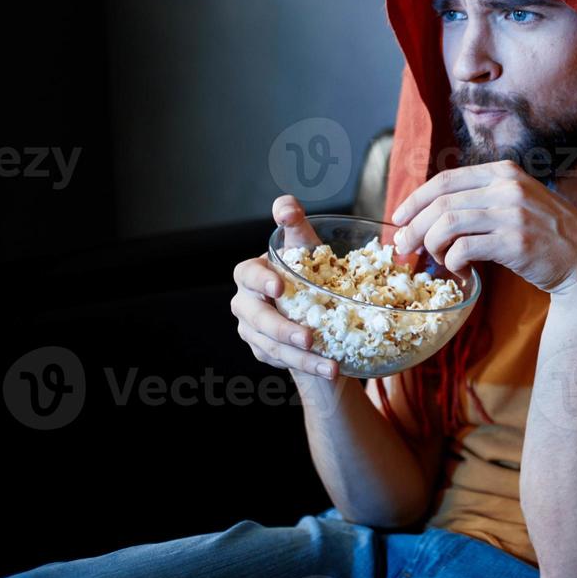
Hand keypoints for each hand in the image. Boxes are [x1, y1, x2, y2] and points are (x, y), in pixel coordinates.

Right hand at [230, 194, 339, 380]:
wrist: (314, 309)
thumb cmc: (307, 271)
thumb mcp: (305, 247)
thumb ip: (294, 225)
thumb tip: (285, 208)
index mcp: (251, 274)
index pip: (247, 275)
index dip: (260, 281)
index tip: (279, 287)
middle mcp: (246, 303)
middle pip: (257, 319)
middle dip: (283, 329)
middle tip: (309, 338)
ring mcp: (252, 331)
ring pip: (272, 347)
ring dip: (301, 358)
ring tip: (330, 366)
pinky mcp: (264, 352)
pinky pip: (283, 362)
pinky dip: (308, 367)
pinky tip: (330, 369)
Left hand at [390, 160, 576, 296]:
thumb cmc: (546, 235)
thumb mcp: (520, 200)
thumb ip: (486, 196)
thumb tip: (435, 209)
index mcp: (505, 172)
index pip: (446, 179)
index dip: (416, 199)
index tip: (400, 217)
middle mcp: (508, 187)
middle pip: (441, 202)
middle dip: (413, 226)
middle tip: (403, 248)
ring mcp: (512, 214)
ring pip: (447, 224)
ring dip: (430, 245)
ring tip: (433, 260)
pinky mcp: (514, 242)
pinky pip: (464, 249)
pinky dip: (452, 261)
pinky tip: (460, 269)